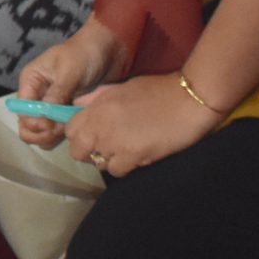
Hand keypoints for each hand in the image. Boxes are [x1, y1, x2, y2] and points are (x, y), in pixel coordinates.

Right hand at [13, 20, 129, 145]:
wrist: (110, 51)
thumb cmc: (85, 53)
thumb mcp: (70, 70)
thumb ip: (58, 93)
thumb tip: (45, 116)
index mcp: (31, 81)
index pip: (22, 109)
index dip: (32, 121)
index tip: (50, 125)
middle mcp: (37, 96)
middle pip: (28, 124)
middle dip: (40, 132)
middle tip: (58, 131)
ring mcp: (52, 107)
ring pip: (42, 132)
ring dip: (52, 136)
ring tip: (70, 129)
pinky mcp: (66, 113)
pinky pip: (59, 131)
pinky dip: (65, 134)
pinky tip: (77, 128)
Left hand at [61, 72, 220, 177]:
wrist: (189, 99)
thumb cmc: (159, 90)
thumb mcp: (123, 88)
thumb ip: (97, 98)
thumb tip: (79, 106)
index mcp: (97, 106)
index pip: (69, 129)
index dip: (79, 134)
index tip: (92, 135)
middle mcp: (100, 125)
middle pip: (77, 151)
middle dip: (89, 151)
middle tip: (107, 146)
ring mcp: (114, 142)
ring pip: (98, 163)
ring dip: (110, 159)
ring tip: (127, 149)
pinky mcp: (132, 156)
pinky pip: (117, 171)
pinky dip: (125, 166)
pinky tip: (138, 155)